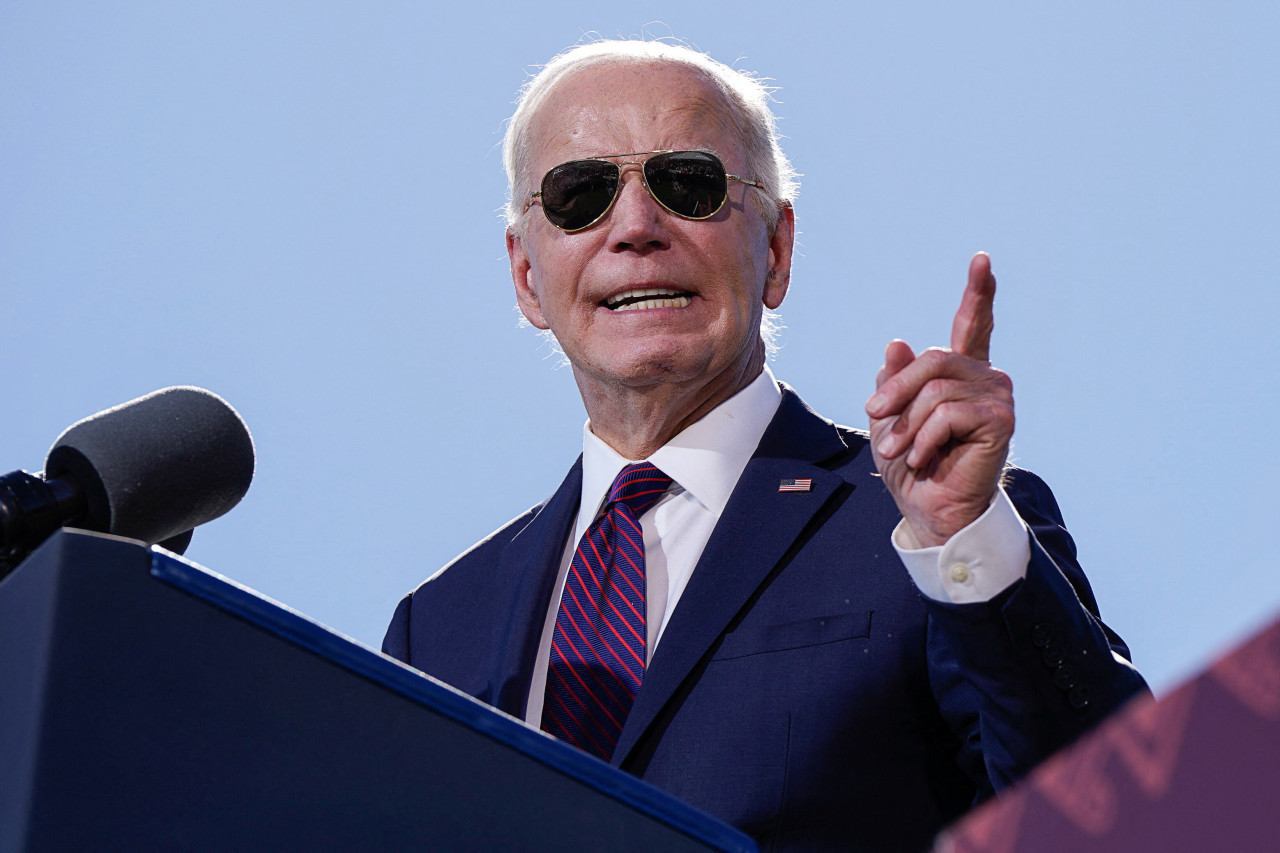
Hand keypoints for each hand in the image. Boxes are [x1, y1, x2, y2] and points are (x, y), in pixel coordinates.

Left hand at [865, 253, 1013, 546]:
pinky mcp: (1001, 420)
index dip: (978, 292)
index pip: (971, 325)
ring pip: (936, 389)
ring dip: (907, 423)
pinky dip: (924, 438)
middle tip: (874, 417)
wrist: (929, 510)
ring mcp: (997, 397)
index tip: (981, 259)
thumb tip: (898, 344)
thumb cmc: (911, 466)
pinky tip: (925, 458)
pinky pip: (947, 413)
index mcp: (961, 374)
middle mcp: (985, 378)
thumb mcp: (889, 419)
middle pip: (932, 359)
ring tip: (902, 450)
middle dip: (897, 391)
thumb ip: (894, 381)